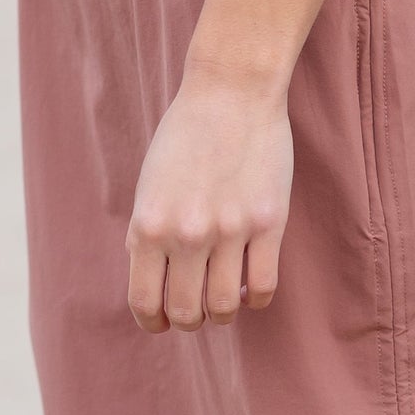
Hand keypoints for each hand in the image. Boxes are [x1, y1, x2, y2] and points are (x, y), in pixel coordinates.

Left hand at [125, 68, 292, 332]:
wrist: (231, 91)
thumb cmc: (185, 136)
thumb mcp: (148, 185)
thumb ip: (146, 233)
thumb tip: (151, 281)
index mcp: (149, 226)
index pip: (146, 302)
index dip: (152, 322)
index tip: (161, 322)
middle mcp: (187, 234)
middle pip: (187, 313)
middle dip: (189, 320)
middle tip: (195, 310)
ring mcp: (230, 230)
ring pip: (226, 307)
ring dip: (222, 312)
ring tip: (224, 298)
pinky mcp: (268, 222)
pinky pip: (264, 287)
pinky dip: (255, 299)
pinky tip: (249, 285)